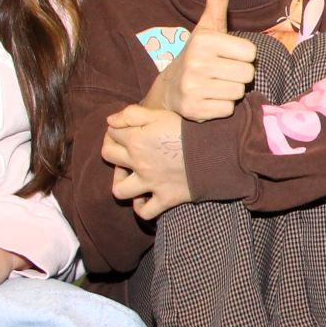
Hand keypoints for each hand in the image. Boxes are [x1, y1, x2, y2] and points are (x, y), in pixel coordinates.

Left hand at [104, 103, 191, 220]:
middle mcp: (138, 162)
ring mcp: (150, 183)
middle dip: (111, 149)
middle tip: (124, 148)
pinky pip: (145, 212)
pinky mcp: (165, 198)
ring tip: (130, 176)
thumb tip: (110, 121)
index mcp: (136, 139)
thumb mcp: (162, 114)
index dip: (116, 128)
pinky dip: (142, 207)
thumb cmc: (191, 130)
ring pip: (119, 190)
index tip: (125, 128)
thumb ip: (133, 114)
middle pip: (108, 155)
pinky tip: (145, 198)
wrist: (217, 153)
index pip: (112, 131)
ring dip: (120, 182)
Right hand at [147, 0, 257, 120]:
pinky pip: (229, 109)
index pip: (250, 52)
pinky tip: (209, 98)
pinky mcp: (196, 111)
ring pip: (239, 92)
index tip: (225, 55)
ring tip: (214, 84)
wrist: (170, 89)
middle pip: (248, 73)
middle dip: (238, 73)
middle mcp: (197, 63)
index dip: (241, 54)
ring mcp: (194, 88)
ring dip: (231, 90)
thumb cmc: (198, 54)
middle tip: (220, 71)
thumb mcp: (207, 26)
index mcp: (204, 40)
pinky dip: (222, 106)